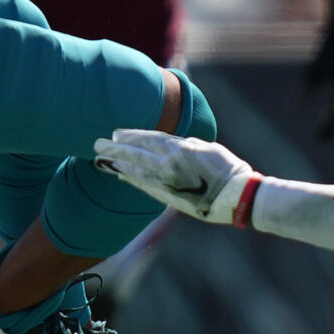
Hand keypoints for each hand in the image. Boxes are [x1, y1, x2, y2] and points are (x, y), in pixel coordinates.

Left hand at [93, 129, 259, 225]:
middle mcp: (169, 167)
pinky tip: (121, 176)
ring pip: (136, 173)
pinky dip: (132, 181)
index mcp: (179, 150)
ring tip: (102, 161)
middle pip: (135, 155)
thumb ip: (187, 144)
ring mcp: (167, 184)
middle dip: (115, 150)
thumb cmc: (227, 168)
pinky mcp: (169, 199)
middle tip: (97, 145)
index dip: (130, 136)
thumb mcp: (207, 147)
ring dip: (118, 166)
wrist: (236, 197)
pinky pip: (145, 187)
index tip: (115, 134)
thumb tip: (175, 143)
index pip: (148, 140)